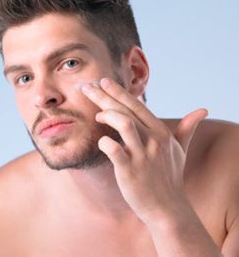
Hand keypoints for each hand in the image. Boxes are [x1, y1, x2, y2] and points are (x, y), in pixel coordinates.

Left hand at [82, 78, 207, 223]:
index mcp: (161, 132)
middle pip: (126, 110)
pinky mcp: (130, 170)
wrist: (167, 207)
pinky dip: (104, 142)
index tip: (103, 81)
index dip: (118, 92)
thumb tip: (203, 111)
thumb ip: (187, 128)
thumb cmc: (170, 176)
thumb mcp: (180, 150)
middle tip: (87, 87)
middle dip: (104, 96)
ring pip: (123, 123)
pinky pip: (113, 149)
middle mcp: (153, 140)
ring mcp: (142, 155)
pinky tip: (102, 142)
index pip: (136, 105)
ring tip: (97, 116)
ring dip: (106, 115)